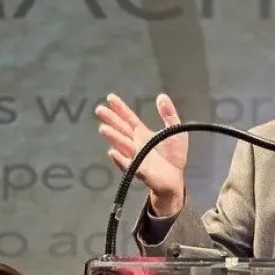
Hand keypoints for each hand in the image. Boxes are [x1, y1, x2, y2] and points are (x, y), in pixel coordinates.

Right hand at [95, 93, 187, 215]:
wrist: (175, 178)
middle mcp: (135, 144)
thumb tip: (161, 96)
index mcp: (142, 133)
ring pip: (122, 146)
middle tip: (99, 110)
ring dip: (113, 137)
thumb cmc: (173, 156)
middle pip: (121, 129)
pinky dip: (120, 159)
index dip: (120, 108)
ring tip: (104, 129)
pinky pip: (128, 164)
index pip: (129, 118)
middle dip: (111, 120)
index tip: (110, 98)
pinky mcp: (139, 170)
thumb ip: (169, 114)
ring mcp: (135, 157)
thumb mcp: (175, 130)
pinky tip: (113, 152)